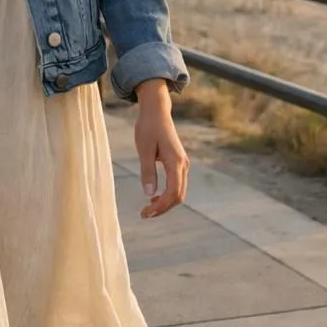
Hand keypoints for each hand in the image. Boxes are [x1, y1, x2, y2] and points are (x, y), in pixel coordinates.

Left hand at [133, 79, 187, 218]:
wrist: (156, 111)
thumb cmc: (148, 127)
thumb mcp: (144, 149)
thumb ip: (147, 171)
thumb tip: (149, 194)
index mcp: (175, 161)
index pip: (173, 192)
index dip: (160, 207)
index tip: (145, 213)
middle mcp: (183, 164)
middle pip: (178, 195)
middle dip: (163, 208)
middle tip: (144, 214)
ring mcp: (182, 164)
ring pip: (179, 191)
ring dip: (165, 203)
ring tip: (148, 209)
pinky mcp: (178, 163)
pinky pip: (177, 184)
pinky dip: (167, 195)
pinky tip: (154, 197)